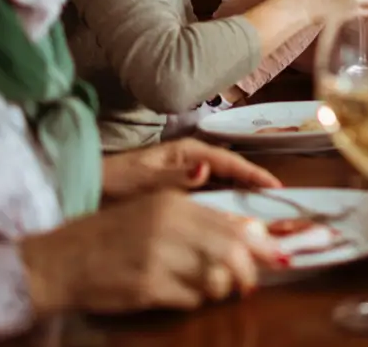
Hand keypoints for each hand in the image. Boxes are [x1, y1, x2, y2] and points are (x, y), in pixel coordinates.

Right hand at [20, 191, 283, 314]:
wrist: (59, 261)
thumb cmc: (110, 236)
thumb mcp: (155, 214)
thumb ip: (200, 220)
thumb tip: (251, 230)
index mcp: (174, 204)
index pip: (232, 225)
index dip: (259, 246)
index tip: (274, 258)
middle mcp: (169, 226)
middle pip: (231, 253)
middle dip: (247, 273)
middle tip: (248, 285)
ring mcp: (158, 257)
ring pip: (214, 278)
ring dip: (220, 289)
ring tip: (212, 289)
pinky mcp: (146, 287)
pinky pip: (190, 299)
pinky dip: (194, 301)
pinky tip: (182, 296)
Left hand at [101, 138, 280, 199]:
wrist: (90, 188)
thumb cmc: (115, 182)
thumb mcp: (144, 181)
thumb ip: (175, 178)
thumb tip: (207, 170)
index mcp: (186, 151)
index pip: (228, 160)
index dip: (252, 172)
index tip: (275, 186)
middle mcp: (190, 160)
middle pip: (230, 169)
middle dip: (253, 182)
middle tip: (277, 200)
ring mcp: (186, 173)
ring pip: (222, 181)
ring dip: (242, 192)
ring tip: (262, 208)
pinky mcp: (180, 188)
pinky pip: (210, 192)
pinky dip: (225, 201)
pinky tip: (232, 216)